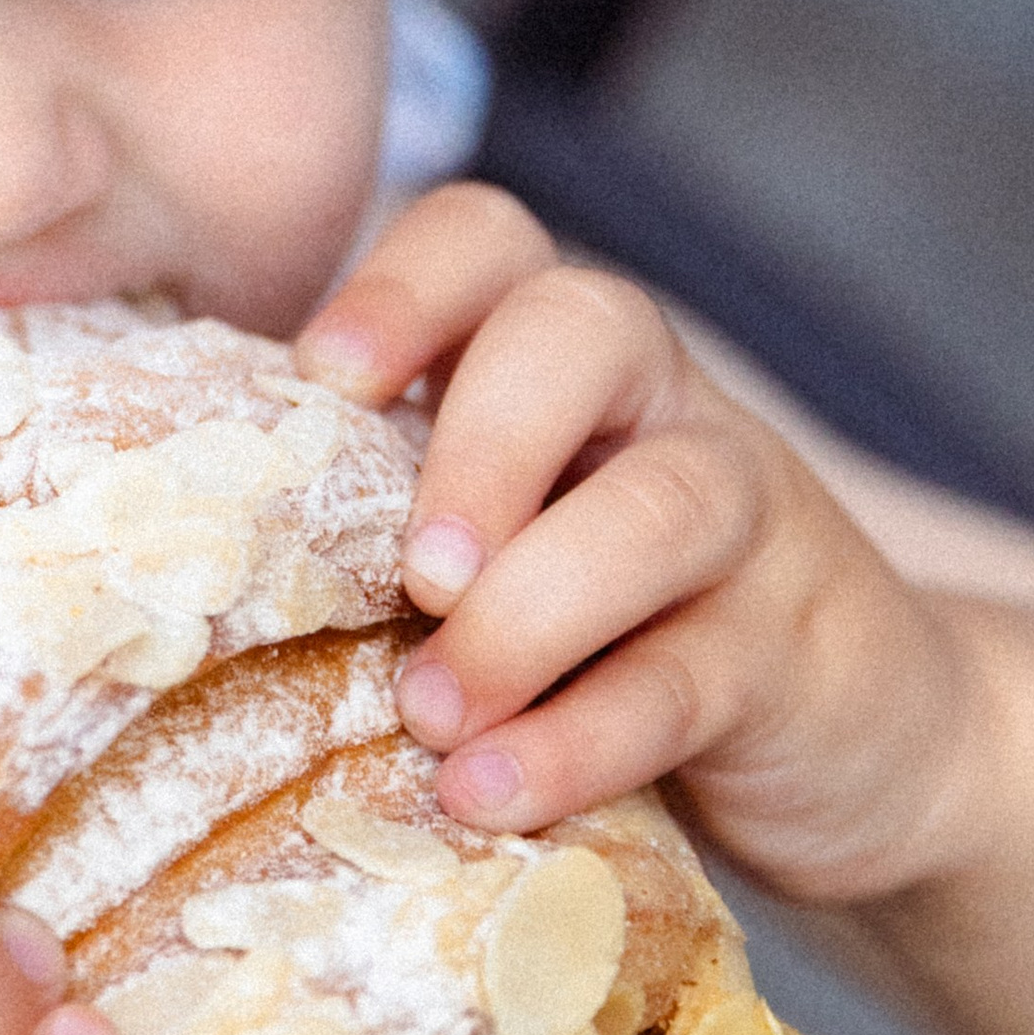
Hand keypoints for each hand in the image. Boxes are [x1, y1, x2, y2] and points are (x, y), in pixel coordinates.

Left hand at [297, 184, 990, 907]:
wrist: (861, 738)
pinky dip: (582, 742)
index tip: (321, 382)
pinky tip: (492, 796)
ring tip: (431, 714)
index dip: (403, 285)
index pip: (489, 238)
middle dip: (483, 443)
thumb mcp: (501, 540)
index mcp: (559, 359)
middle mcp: (658, 407)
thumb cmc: (604, 628)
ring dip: (529, 611)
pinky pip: (692, 679)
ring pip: (662, 505)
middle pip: (587, 325)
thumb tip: (172, 552)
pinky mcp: (792, 659)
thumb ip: (379, 517)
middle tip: (413, 576)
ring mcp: (746, 522)